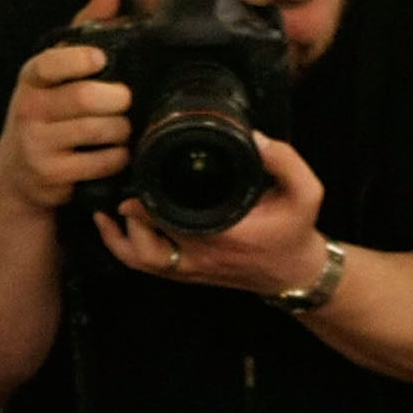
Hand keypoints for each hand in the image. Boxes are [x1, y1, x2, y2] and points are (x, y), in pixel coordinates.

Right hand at [0, 0, 131, 216]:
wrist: (17, 174)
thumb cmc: (45, 114)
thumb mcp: (53, 74)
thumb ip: (81, 33)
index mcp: (31, 78)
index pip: (51, 62)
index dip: (79, 59)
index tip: (102, 60)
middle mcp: (29, 109)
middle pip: (85, 98)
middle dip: (117, 99)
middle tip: (126, 100)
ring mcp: (37, 145)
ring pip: (97, 130)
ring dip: (122, 129)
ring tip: (124, 128)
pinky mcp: (51, 176)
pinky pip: (99, 163)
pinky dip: (117, 157)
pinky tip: (118, 153)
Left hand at [93, 131, 331, 298]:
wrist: (295, 272)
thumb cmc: (296, 230)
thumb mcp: (306, 192)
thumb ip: (285, 160)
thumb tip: (254, 138)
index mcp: (224, 235)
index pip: (171, 221)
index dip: (147, 202)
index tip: (138, 175)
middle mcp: (202, 257)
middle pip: (145, 245)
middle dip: (126, 217)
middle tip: (120, 188)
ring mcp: (192, 270)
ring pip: (141, 262)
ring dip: (118, 239)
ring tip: (105, 212)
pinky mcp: (188, 274)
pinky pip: (147, 267)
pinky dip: (128, 249)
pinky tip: (118, 228)